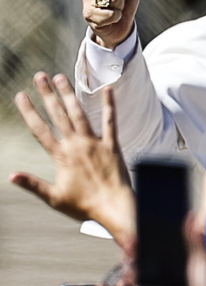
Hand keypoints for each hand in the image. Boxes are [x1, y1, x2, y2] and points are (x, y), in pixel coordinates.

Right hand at [10, 74, 133, 245]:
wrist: (115, 209)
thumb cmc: (84, 206)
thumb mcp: (54, 197)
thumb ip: (33, 184)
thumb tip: (11, 175)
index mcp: (61, 156)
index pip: (39, 129)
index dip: (29, 111)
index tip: (20, 95)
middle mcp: (77, 145)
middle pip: (58, 115)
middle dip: (47, 95)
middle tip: (39, 76)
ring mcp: (96, 144)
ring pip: (80, 114)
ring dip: (69, 95)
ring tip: (60, 78)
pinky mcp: (113, 146)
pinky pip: (111, 122)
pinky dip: (109, 105)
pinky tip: (108, 89)